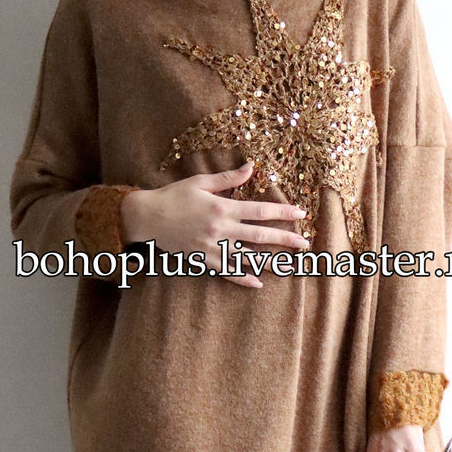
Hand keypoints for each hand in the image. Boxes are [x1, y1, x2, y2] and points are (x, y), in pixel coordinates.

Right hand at [119, 160, 309, 289]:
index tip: (300, 214)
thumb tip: (251, 167)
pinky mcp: (203, 260)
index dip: (282, 211)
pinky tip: (258, 283)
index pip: (260, 210)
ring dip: (270, 262)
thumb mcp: (200, 182)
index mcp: (223, 207)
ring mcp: (213, 247)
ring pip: (248, 257)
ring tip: (290, 266)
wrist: (147, 217)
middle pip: (260, 236)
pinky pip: (227, 272)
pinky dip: (243, 278)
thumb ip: (228, 178)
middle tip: (304, 244)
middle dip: (284, 240)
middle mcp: (221, 229)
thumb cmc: (173, 196)